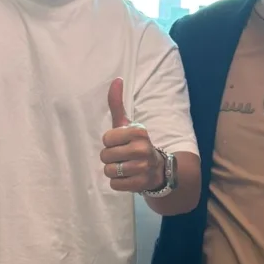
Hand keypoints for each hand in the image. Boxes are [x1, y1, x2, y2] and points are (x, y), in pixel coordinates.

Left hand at [100, 78, 165, 193]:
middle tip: (122, 157)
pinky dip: (118, 183)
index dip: (110, 142)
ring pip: (109, 171)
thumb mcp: (128, 124)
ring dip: (113, 171)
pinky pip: (115, 185)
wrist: (158, 169)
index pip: (106, 138)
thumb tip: (116, 79)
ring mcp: (143, 168)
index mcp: (139, 132)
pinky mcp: (141, 184)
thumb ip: (118, 103)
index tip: (121, 143)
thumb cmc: (136, 144)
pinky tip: (128, 177)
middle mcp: (142, 149)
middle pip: (105, 156)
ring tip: (125, 167)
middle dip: (110, 158)